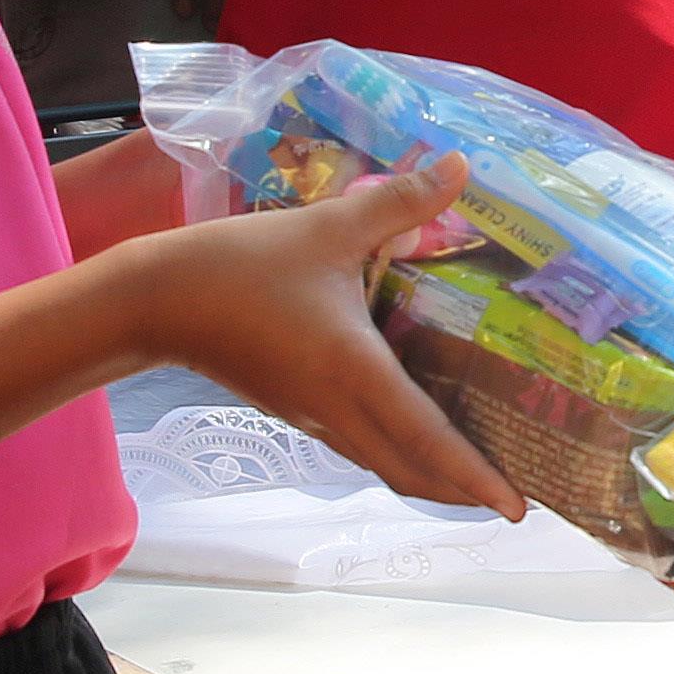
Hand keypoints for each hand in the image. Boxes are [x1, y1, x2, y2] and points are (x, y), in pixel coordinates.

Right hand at [127, 166, 529, 517]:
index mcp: (355, 371)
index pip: (428, 438)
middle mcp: (339, 408)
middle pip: (413, 471)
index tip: (516, 508)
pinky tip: (415, 432)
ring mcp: (315, 417)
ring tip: (477, 475)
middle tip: (515, 497)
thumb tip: (461, 165)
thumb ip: (399, 201)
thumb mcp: (327, 226)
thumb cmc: (242, 264)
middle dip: (465, 491)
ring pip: (384, 466)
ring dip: (432, 479)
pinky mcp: (297, 411)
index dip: (475, 476)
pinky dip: (398, 455)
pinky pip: (360, 448)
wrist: (157, 300)